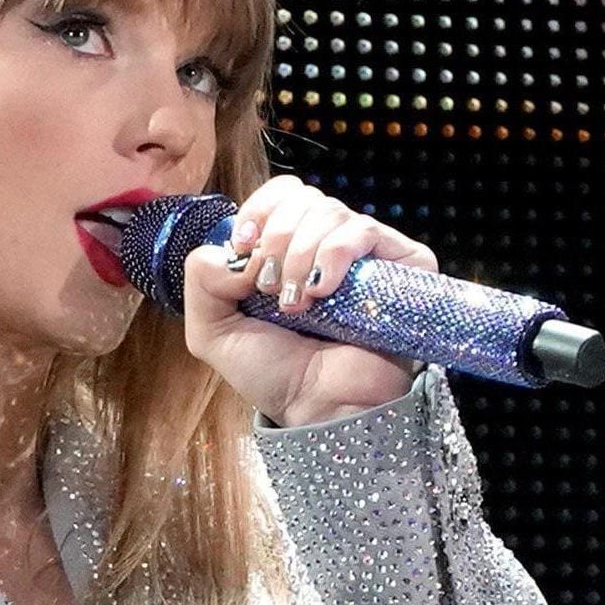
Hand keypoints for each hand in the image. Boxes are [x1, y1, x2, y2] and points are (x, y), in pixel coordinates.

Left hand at [181, 175, 440, 426]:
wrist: (323, 410)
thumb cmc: (277, 376)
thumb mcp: (213, 330)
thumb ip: (201, 277)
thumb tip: (234, 248)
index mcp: (291, 249)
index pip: (282, 195)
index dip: (260, 210)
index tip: (244, 247)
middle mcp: (330, 246)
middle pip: (303, 197)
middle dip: (276, 240)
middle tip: (270, 290)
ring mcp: (368, 255)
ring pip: (330, 212)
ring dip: (301, 255)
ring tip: (298, 304)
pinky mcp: (403, 266)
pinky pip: (364, 231)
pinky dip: (334, 254)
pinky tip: (322, 291)